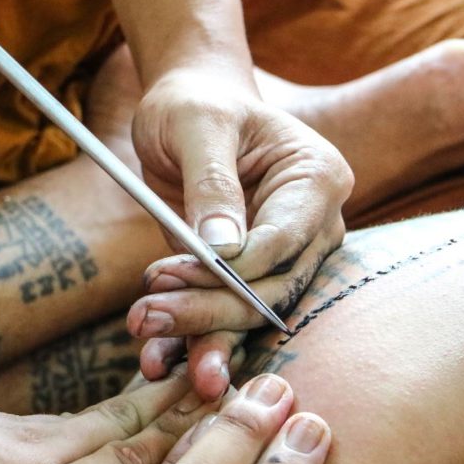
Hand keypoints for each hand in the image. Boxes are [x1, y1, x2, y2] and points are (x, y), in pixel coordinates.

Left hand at [130, 68, 352, 397]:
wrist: (185, 111)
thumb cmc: (196, 104)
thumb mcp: (197, 125)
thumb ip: (212, 183)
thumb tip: (223, 250)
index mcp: (317, 180)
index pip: (283, 242)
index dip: (232, 269)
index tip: (171, 273)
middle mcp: (314, 227)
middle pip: (274, 288)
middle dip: (210, 310)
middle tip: (146, 317)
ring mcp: (287, 258)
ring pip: (253, 315)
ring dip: (201, 337)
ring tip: (148, 347)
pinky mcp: (250, 279)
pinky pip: (228, 317)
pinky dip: (193, 340)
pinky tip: (157, 359)